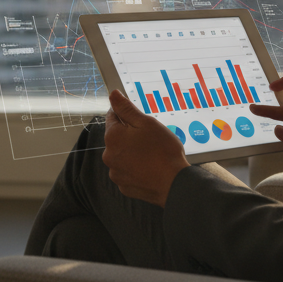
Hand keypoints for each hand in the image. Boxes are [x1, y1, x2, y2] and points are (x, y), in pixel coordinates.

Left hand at [101, 90, 189, 206]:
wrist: (174, 184)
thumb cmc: (162, 151)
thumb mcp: (146, 122)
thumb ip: (127, 108)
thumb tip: (113, 95)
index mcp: (113, 136)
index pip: (112, 117)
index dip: (126, 115)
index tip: (139, 120)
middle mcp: (109, 155)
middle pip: (117, 138)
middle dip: (130, 135)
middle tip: (151, 138)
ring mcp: (115, 172)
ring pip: (122, 155)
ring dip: (132, 152)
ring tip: (152, 155)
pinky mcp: (124, 186)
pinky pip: (128, 171)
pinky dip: (136, 168)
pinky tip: (150, 168)